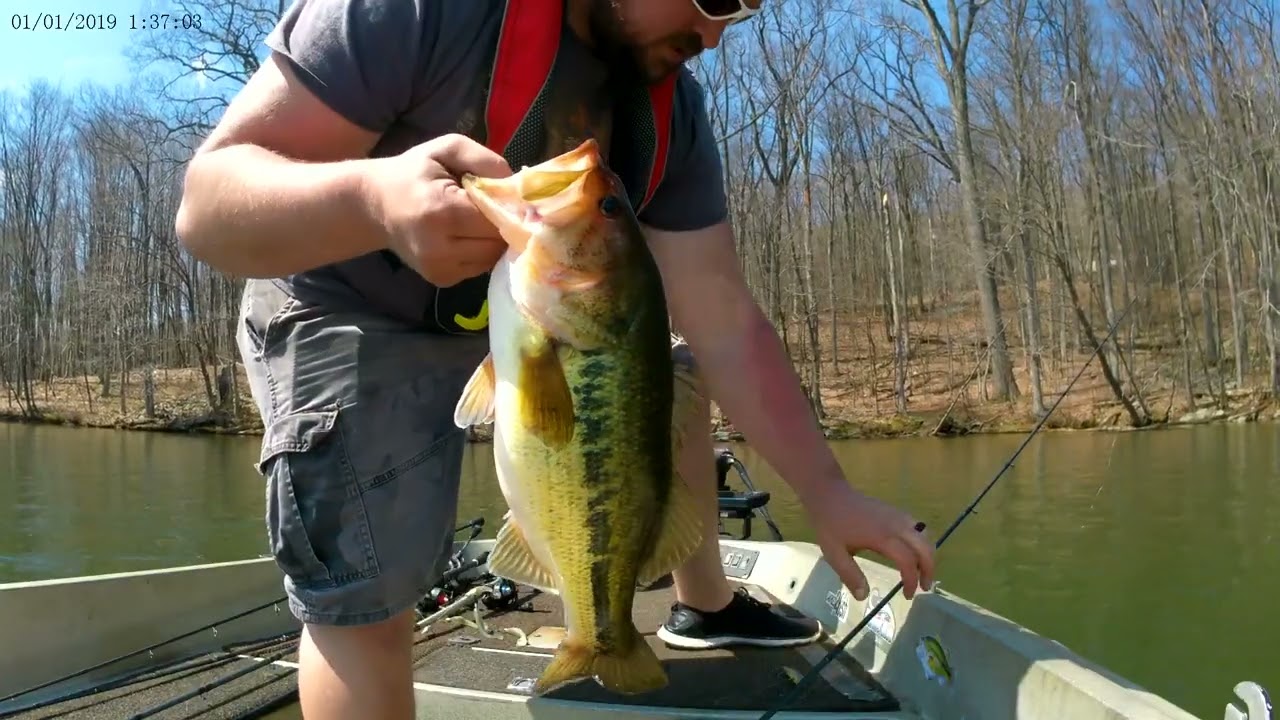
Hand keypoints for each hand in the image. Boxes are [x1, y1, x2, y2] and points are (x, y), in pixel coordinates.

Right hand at [371, 133, 511, 286]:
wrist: (373, 205)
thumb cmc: (412, 173)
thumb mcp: (445, 149)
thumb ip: (484, 160)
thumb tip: (517, 186)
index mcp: (441, 211)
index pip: (497, 219)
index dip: (509, 208)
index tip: (509, 197)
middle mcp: (439, 247)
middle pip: (497, 242)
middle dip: (503, 225)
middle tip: (495, 207)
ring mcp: (439, 268)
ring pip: (491, 258)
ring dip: (493, 240)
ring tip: (477, 220)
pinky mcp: (440, 280)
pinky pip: (479, 267)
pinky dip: (480, 251)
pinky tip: (466, 235)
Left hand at [804, 484, 934, 601]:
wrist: (829, 494)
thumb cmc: (830, 524)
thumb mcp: (834, 554)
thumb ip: (850, 575)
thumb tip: (864, 596)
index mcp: (882, 537)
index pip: (908, 561)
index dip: (912, 580)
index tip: (907, 595)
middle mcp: (896, 525)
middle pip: (925, 548)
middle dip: (929, 569)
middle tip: (925, 586)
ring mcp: (897, 516)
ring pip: (924, 536)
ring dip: (927, 555)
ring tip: (921, 572)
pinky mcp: (895, 511)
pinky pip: (917, 528)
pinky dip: (921, 542)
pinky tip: (912, 553)